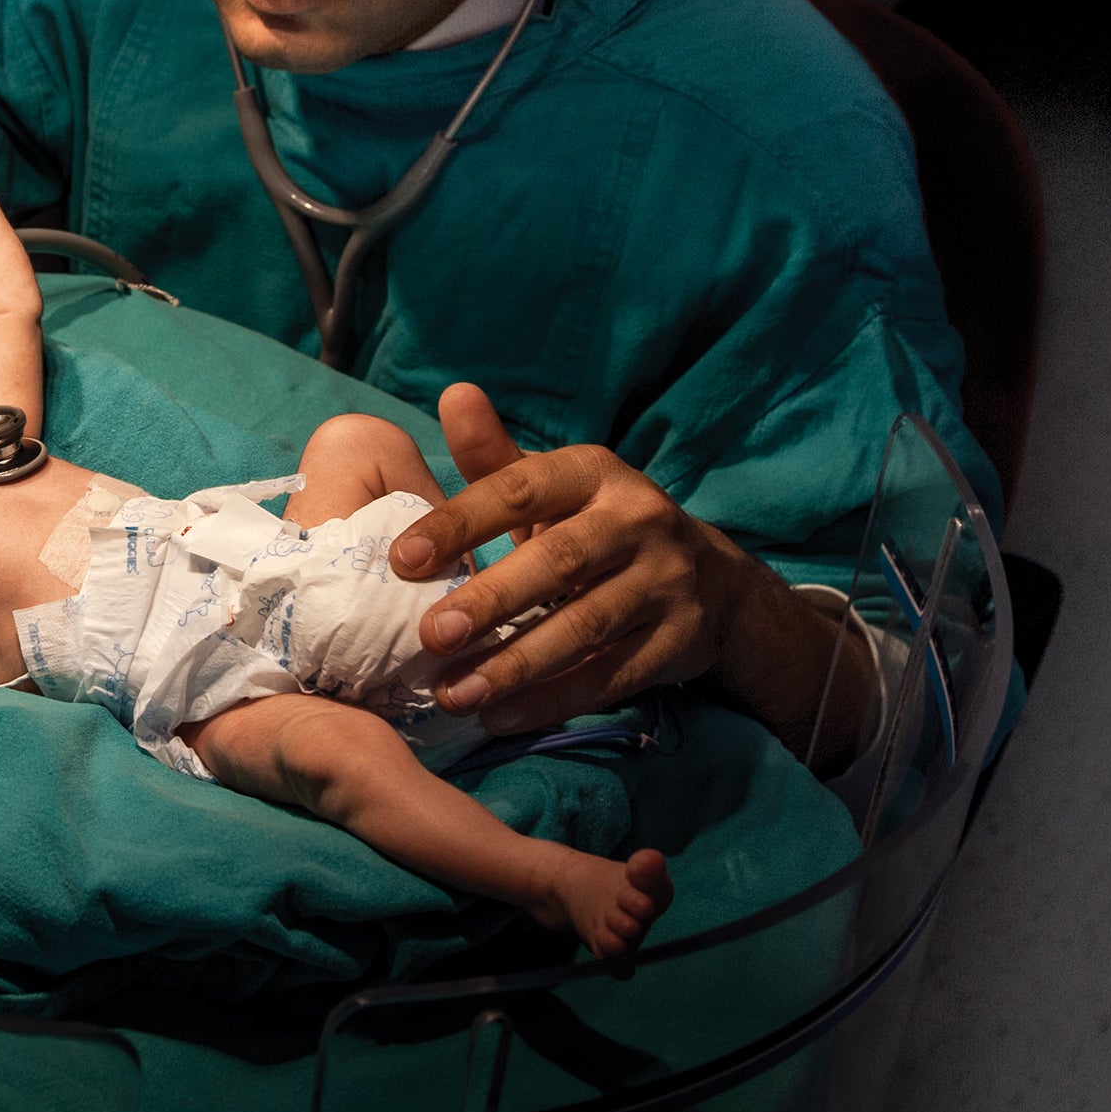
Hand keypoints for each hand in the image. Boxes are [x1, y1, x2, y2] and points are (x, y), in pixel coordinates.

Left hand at [392, 384, 786, 734]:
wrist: (709, 581)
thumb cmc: (596, 529)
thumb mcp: (552, 489)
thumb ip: (495, 457)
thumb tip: (454, 394)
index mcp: (594, 473)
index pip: (521, 489)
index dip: (460, 522)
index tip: (401, 560)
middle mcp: (638, 519)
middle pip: (559, 562)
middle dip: (491, 600)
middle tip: (429, 637)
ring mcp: (666, 581)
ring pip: (585, 626)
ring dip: (516, 664)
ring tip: (453, 694)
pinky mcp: (681, 640)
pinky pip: (612, 676)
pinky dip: (554, 699)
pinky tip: (501, 717)